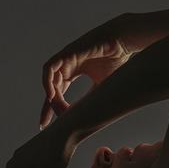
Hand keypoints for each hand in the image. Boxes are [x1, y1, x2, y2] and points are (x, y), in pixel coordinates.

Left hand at [39, 13, 137, 128]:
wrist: (122, 43)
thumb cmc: (115, 61)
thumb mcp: (101, 86)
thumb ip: (90, 100)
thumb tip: (86, 120)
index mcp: (72, 71)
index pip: (58, 92)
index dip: (53, 108)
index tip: (49, 124)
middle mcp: (66, 65)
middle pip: (51, 88)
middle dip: (47, 107)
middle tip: (46, 124)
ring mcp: (65, 58)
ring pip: (49, 79)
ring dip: (49, 96)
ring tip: (53, 110)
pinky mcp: (67, 52)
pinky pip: (50, 67)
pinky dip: (48, 81)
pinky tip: (51, 95)